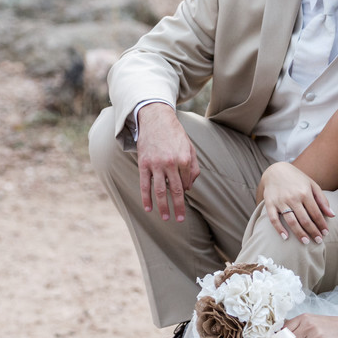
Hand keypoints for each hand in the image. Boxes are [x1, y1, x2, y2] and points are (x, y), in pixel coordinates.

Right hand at [136, 103, 199, 221]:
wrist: (155, 118)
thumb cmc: (174, 134)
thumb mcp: (190, 147)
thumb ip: (193, 167)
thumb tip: (189, 187)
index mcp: (184, 159)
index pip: (187, 182)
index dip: (186, 190)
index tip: (183, 194)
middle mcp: (171, 163)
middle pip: (175, 191)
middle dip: (178, 207)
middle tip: (180, 219)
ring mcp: (156, 164)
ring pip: (160, 191)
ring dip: (163, 207)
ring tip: (165, 218)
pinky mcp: (144, 164)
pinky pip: (145, 185)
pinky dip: (146, 198)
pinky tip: (148, 208)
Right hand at [256, 162, 333, 243]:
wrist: (276, 170)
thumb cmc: (296, 179)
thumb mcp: (311, 185)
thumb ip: (322, 200)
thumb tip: (332, 215)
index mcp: (305, 192)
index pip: (316, 213)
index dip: (322, 224)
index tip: (326, 233)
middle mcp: (293, 197)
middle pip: (305, 219)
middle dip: (313, 232)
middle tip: (318, 241)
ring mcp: (280, 201)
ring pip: (291, 221)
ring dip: (299, 233)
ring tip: (305, 242)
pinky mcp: (270, 203)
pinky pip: (274, 219)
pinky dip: (279, 229)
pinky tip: (285, 237)